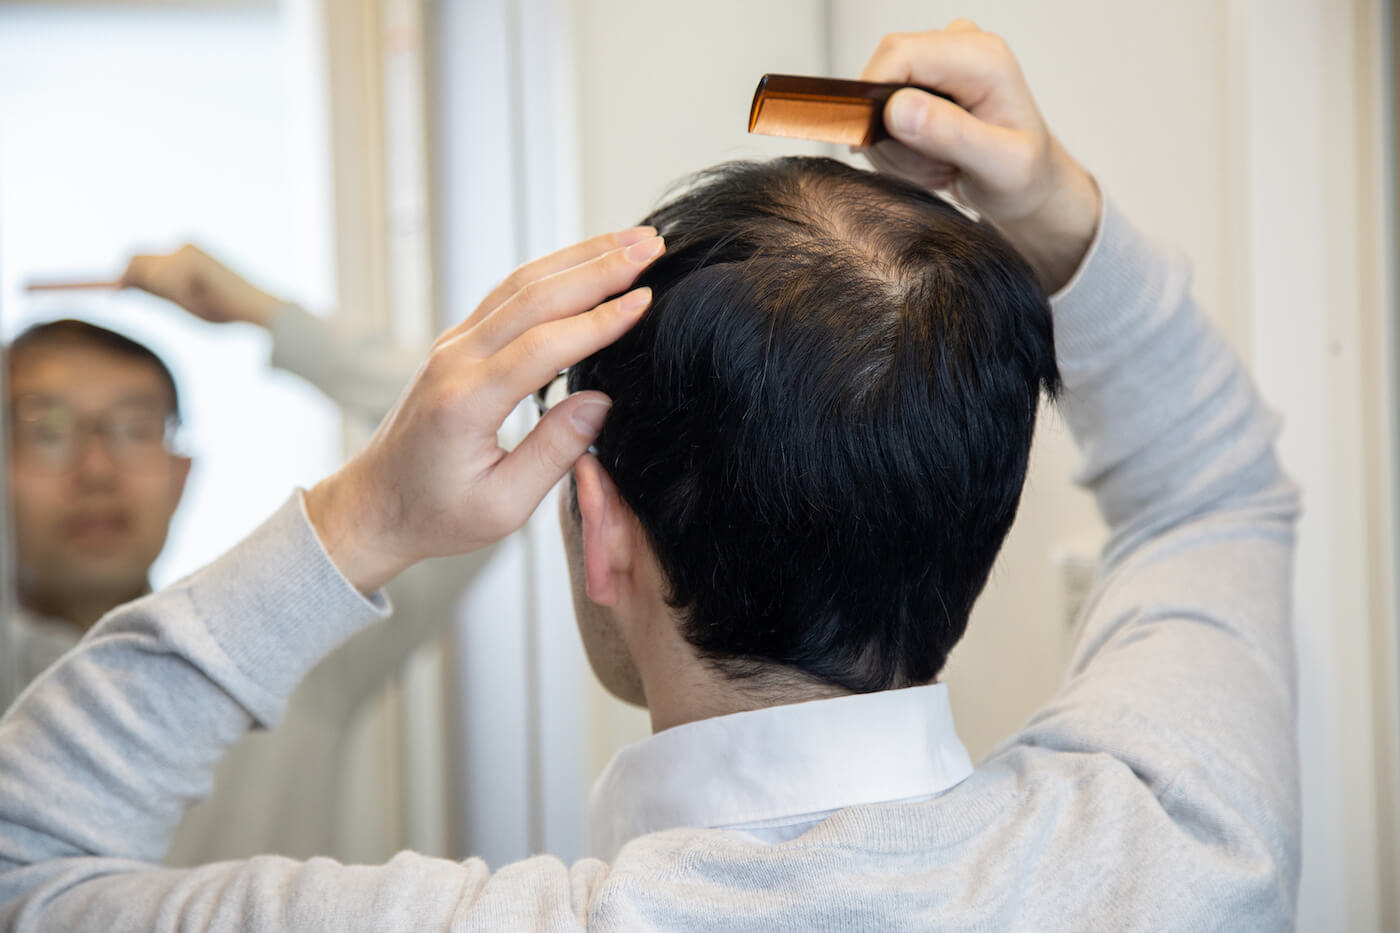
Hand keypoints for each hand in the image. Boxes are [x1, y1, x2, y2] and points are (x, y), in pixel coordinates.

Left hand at [120, 244, 284, 326]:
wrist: (256, 308)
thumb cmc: (225, 309)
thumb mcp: (183, 302)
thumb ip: (156, 292)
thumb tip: (122, 286)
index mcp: (182, 256)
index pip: (142, 260)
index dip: (125, 275)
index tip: (116, 292)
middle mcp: (182, 246)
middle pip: (136, 259)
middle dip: (133, 279)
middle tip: (138, 296)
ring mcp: (185, 248)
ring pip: (151, 276)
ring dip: (166, 295)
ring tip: (195, 301)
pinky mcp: (189, 254)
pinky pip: (165, 283)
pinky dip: (180, 296)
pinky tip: (202, 297)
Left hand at [304, 226, 664, 592]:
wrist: (374, 506)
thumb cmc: (436, 515)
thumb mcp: (503, 506)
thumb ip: (553, 453)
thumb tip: (601, 401)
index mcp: (465, 402)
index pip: (543, 346)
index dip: (599, 321)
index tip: (647, 299)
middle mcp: (454, 360)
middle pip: (534, 296)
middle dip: (599, 267)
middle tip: (654, 247)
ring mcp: (452, 345)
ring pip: (521, 283)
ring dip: (580, 257)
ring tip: (634, 241)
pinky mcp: (457, 343)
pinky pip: (509, 294)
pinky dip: (554, 271)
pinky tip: (587, 261)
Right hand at [859, 20, 1100, 290]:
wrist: (1028, 186)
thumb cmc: (1025, 176)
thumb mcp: (1000, 167)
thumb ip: (952, 135)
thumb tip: (898, 109)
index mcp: (982, 57)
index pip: (899, 54)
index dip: (875, 97)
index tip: (886, 146)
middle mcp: (959, 46)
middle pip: (883, 73)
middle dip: (888, 131)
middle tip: (927, 167)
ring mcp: (939, 62)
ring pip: (876, 98)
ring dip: (893, 146)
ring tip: (936, 167)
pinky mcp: (923, 82)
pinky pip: (881, 112)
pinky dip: (894, 146)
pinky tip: (928, 160)